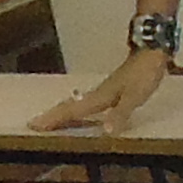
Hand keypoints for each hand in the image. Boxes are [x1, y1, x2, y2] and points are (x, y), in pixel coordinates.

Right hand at [35, 49, 170, 132]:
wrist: (150, 50)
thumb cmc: (144, 73)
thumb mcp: (134, 96)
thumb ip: (120, 114)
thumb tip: (106, 132)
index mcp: (100, 97)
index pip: (73, 111)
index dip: (54, 119)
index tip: (34, 124)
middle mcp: (97, 93)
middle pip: (69, 105)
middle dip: (51, 115)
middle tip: (33, 123)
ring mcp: (102, 90)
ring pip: (75, 102)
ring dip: (61, 111)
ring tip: (48, 119)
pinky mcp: (109, 89)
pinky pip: (86, 101)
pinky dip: (76, 108)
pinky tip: (78, 110)